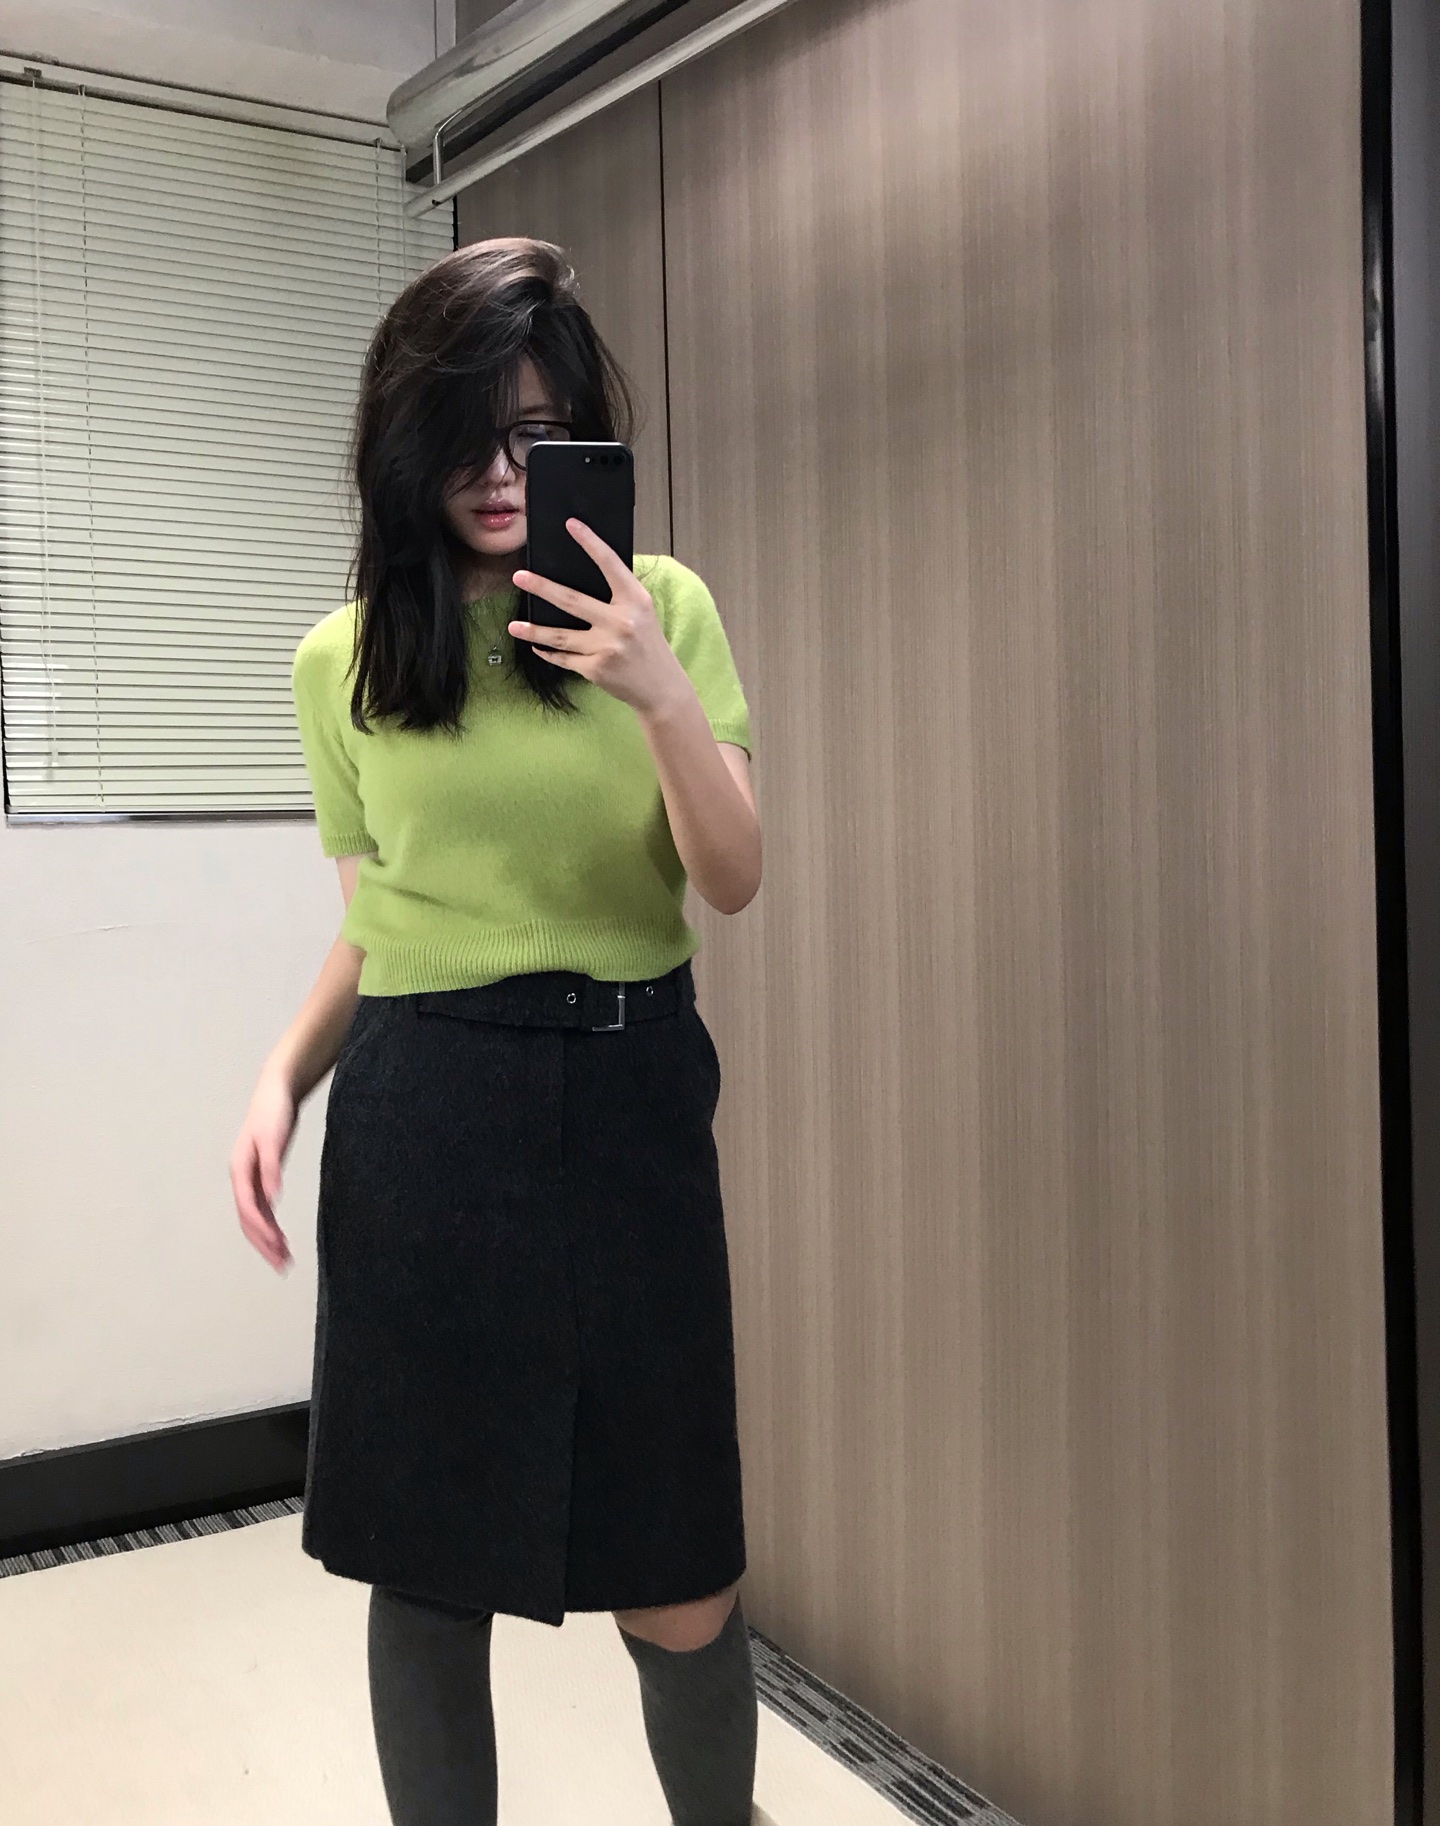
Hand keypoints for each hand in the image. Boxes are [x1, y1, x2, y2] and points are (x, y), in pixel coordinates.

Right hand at [230, 1068, 297, 1273]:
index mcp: (240, 1170)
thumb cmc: (273, 1112)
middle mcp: (242, 1178)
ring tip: (284, 1259)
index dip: (261, 1230)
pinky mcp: (262, 1177)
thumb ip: (272, 1167)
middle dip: (263, 1244)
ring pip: (255, 1217)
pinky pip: (263, 1209)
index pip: (248, 1208)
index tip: (277, 1247)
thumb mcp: (274, 1137)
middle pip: (248, 1219)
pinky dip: (271, 1225)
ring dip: (267, 1239)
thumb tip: (273, 1198)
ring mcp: (251, 1179)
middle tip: (282, 1265)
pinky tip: (281, 1238)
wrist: (276, 1092)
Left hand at [509, 520, 690, 717]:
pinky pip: (564, 658)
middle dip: (542, 588)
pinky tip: (535, 646)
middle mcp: (621, 622)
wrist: (661, 688)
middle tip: (519, 576)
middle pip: (572, 601)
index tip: (572, 525)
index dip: (590, 543)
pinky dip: (548, 652)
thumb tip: (583, 573)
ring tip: (513, 625)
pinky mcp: (595, 669)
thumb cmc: (648, 645)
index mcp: (635, 601)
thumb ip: (620, 595)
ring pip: (560, 636)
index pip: (610, 565)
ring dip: (533, 630)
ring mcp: (606, 647)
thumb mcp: (642, 613)